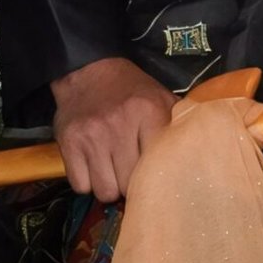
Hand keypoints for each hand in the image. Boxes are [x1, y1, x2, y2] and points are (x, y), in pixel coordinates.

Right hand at [51, 56, 173, 201]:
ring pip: (104, 191)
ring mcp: (92, 136)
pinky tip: (93, 166)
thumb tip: (194, 155)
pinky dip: (87, 182)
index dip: (155, 176)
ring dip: (108, 186)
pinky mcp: (69, 144)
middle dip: (130, 185)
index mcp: (149, 112)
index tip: (153, 175)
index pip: (156, 167)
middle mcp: (120, 125)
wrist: (89, 70)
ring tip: (111, 169)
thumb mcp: (160, 97)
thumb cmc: (130, 90)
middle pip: (129, 185)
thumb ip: (176, 124)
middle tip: (129, 171)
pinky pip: (80, 186)